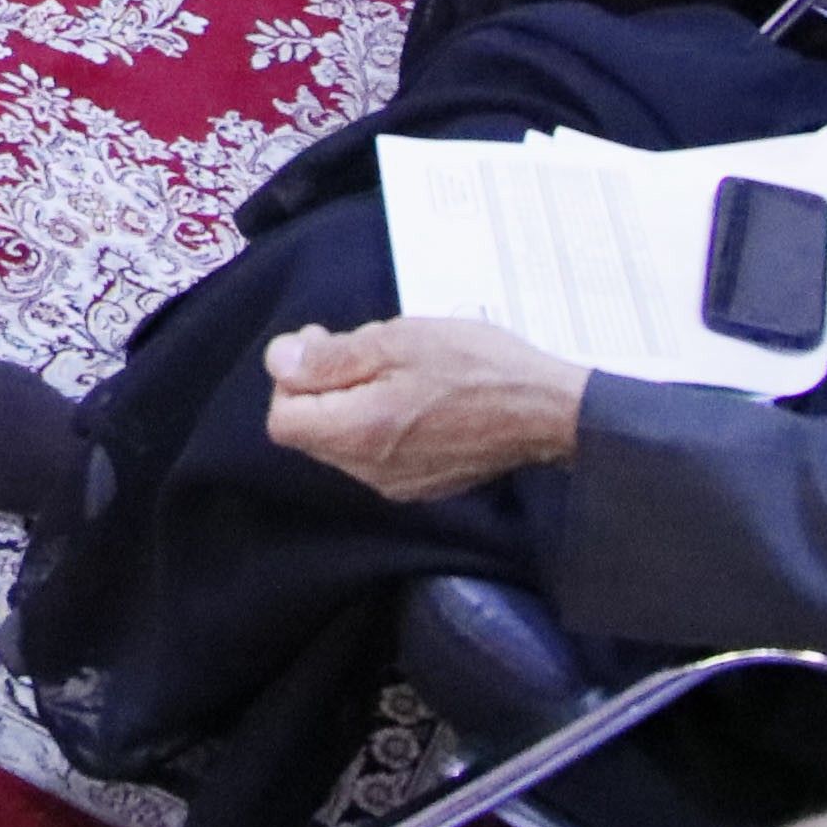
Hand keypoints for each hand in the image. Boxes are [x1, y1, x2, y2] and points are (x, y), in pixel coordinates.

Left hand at [262, 315, 590, 501]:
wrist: (548, 411)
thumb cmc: (480, 368)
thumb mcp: (398, 341)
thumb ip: (331, 357)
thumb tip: (278, 363)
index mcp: (360, 433)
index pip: (283, 420)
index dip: (291, 378)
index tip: (322, 343)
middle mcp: (371, 471)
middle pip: (310, 431)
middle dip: (321, 386)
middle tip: (360, 348)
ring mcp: (396, 483)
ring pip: (341, 441)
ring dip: (350, 402)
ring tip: (394, 368)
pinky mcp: (420, 484)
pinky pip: (374, 453)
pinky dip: (377, 422)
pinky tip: (413, 395)